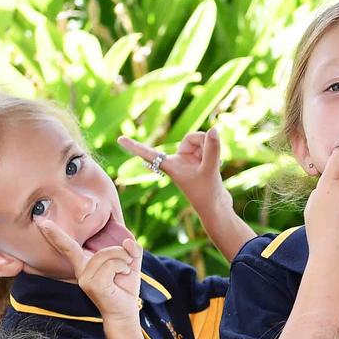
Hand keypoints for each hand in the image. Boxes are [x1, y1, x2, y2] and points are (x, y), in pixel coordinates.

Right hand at [38, 218, 141, 323]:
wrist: (125, 311)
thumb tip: (128, 241)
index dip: (54, 233)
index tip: (40, 220)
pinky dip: (122, 267)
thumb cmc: (124, 286)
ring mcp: (85, 279)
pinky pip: (110, 265)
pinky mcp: (93, 285)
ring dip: (123, 260)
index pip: (67, 246)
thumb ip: (131, 248)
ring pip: (106, 255)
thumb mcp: (130, 262)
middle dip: (120, 252)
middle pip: (101, 250)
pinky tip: (124, 275)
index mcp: (84, 264)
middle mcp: (81, 271)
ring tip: (125, 270)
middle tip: (127, 263)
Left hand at [118, 129, 235, 222]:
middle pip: (191, 138)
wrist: (216, 209)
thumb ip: (211, 150)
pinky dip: (214, 152)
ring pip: (202, 142)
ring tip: (214, 163)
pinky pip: (207, 148)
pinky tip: (218, 164)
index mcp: (171, 166)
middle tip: (210, 155)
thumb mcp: (209, 170)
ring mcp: (190, 162)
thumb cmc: (207, 194)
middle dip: (203, 142)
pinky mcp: (201, 163)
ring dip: (210, 148)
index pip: (148, 153)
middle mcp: (178, 161)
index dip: (135, 146)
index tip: (119, 139)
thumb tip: (213, 130)